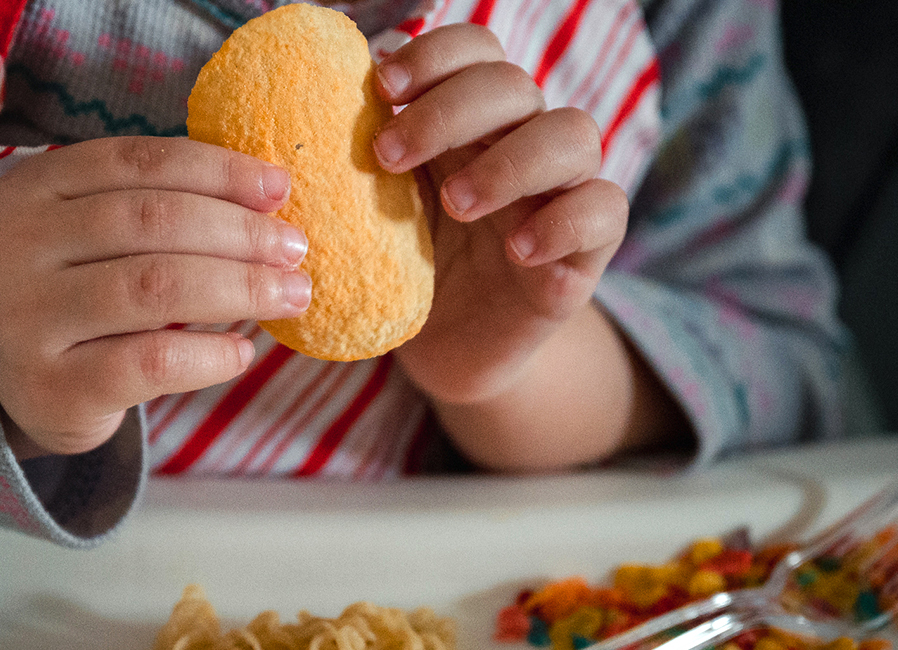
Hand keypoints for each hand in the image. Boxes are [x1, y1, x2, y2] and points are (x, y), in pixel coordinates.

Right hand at [0, 137, 311, 457]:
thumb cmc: (71, 295)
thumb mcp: (89, 235)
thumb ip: (156, 206)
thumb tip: (271, 196)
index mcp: (32, 188)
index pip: (138, 161)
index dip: (218, 170)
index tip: (280, 188)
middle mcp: (19, 247)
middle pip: (153, 221)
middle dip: (240, 232)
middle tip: (295, 249)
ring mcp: (28, 319)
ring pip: (155, 286)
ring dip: (240, 287)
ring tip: (291, 295)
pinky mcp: (54, 386)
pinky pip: (151, 362)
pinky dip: (210, 355)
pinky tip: (242, 351)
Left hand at [371, 24, 629, 406]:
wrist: (445, 353)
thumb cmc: (402, 270)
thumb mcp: (367, 209)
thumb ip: (351, 158)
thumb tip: (291, 108)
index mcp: (470, 121)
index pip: (476, 50)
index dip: (436, 54)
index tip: (382, 88)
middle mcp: (521, 143)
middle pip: (515, 85)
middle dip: (448, 111)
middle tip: (387, 157)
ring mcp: (560, 193)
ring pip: (575, 133)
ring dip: (510, 160)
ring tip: (455, 204)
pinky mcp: (586, 252)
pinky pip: (606, 210)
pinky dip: (564, 221)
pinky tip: (517, 249)